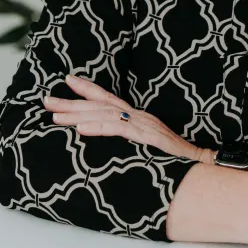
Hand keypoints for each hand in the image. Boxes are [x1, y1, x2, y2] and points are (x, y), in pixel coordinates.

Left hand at [44, 74, 212, 163]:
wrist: (200, 166)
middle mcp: (138, 117)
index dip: (88, 88)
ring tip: (55, 117)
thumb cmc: (175, 160)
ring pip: (104, 116)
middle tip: (46, 101)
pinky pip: (118, 131)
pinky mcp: (146, 138)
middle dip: (71, 102)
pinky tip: (81, 130)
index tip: (67, 80)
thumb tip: (106, 144)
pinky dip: (98, 129)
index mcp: (137, 117)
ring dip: (78, 116)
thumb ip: (130, 142)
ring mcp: (142, 126)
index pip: (108, 98)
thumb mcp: (148, 147)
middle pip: (100, 105)